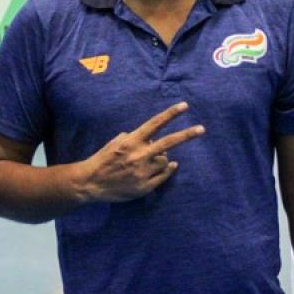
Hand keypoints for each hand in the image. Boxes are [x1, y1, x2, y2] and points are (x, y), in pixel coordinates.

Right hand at [76, 102, 204, 203]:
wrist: (91, 183)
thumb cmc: (103, 159)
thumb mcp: (116, 142)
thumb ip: (134, 137)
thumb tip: (152, 138)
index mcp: (131, 141)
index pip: (155, 124)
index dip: (170, 114)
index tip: (184, 106)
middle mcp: (139, 155)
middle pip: (168, 142)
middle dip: (187, 135)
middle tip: (202, 129)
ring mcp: (143, 172)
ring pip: (165, 160)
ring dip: (162, 158)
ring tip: (150, 160)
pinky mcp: (144, 187)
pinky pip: (164, 175)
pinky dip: (167, 169)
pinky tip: (168, 166)